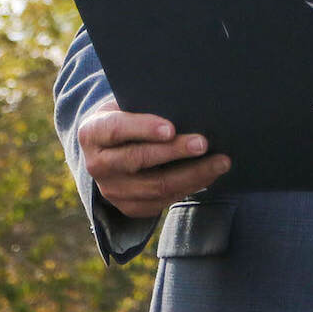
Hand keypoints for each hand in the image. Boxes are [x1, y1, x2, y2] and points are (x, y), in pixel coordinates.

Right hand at [77, 97, 230, 217]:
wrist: (109, 148)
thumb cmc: (127, 117)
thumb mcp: (127, 105)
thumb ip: (147, 105)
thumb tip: (188, 104)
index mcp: (92, 133)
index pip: (116, 129)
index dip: (144, 128)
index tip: (172, 127)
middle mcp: (97, 165)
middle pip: (138, 160)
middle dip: (175, 152)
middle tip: (204, 143)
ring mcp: (112, 190)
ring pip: (155, 186)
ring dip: (192, 174)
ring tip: (220, 162)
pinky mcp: (128, 207)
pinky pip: (162, 201)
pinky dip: (189, 187)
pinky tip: (209, 175)